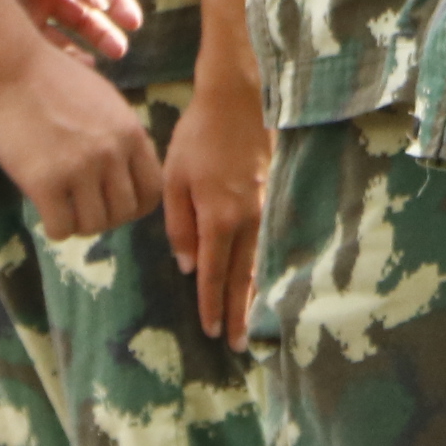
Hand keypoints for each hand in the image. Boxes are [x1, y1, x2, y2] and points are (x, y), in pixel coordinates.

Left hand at [0, 0, 140, 60]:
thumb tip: (102, 1)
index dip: (118, 3)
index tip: (135, 22)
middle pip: (83, 15)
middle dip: (104, 32)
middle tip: (121, 50)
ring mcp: (26, 15)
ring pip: (65, 37)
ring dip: (86, 49)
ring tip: (102, 64)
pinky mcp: (9, 35)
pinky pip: (41, 50)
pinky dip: (59, 59)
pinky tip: (75, 69)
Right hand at [0, 32, 157, 239]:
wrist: (11, 66)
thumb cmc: (54, 81)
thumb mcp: (106, 102)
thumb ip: (122, 137)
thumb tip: (129, 176)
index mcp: (131, 133)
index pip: (152, 192)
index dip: (134, 205)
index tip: (113, 202)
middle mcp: (112, 153)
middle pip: (124, 213)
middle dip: (104, 216)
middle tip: (83, 208)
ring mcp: (80, 168)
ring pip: (93, 225)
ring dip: (79, 224)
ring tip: (63, 210)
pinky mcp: (45, 181)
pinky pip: (61, 228)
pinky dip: (55, 227)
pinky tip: (45, 211)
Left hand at [161, 76, 271, 351]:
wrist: (239, 99)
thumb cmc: (198, 136)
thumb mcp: (174, 178)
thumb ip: (179, 226)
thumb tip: (188, 265)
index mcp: (218, 218)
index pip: (214, 273)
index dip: (211, 304)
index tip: (210, 332)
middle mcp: (246, 221)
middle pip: (242, 278)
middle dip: (238, 314)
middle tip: (237, 346)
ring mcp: (264, 210)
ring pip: (258, 264)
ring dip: (253, 297)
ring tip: (251, 324)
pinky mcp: (271, 198)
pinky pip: (266, 245)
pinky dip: (263, 270)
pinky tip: (262, 282)